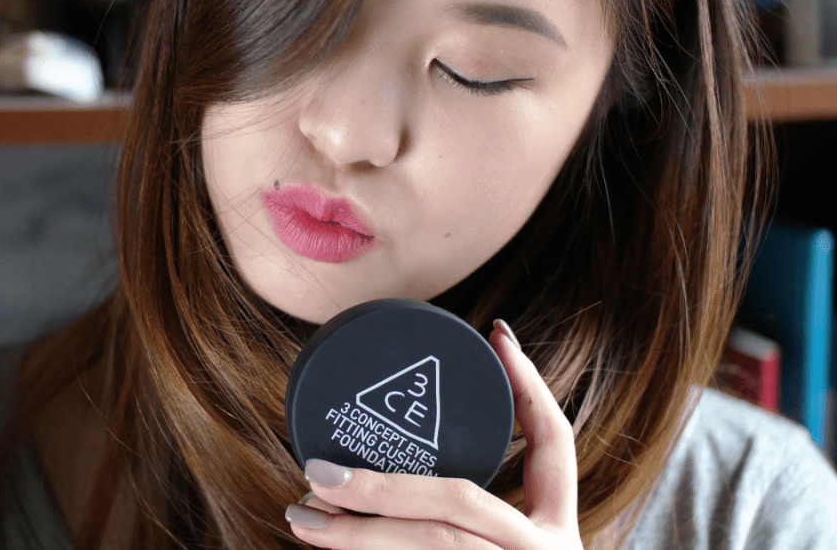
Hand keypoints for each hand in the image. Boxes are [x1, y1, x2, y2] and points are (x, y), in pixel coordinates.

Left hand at [285, 321, 582, 548]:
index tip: (497, 334)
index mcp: (560, 532)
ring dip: (357, 535)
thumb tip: (402, 436)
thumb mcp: (514, 548)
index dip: (530, 385)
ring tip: (301, 518)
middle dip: (382, 484)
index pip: (557, 444)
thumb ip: (477, 514)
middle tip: (316, 470)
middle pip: (460, 505)